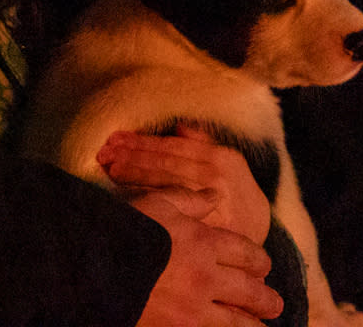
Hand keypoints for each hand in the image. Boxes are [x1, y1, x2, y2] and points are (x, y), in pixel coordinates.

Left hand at [98, 126, 270, 245]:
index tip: (115, 138)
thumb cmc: (236, 196)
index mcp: (221, 158)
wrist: (258, 236)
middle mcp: (217, 178)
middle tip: (104, 153)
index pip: (172, 147)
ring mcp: (212, 204)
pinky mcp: (206, 227)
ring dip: (135, 175)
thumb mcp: (229, 165)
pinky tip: (128, 196)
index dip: (142, 142)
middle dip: (131, 156)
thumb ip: (203, 144)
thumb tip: (179, 126)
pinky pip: (171, 210)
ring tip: (109, 168)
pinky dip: (148, 200)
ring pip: (165, 185)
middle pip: (165, 164)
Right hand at [132, 192, 282, 326]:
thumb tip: (214, 194)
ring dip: (254, 324)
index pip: (248, 254)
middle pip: (252, 291)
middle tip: (274, 304)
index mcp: (204, 242)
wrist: (92, 263)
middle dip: (267, 299)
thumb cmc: (124, 228)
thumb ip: (189, 199)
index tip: (262, 266)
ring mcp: (194, 307)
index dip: (259, 262)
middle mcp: (207, 276)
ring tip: (262, 326)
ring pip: (239, 322)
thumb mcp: (156, 203)